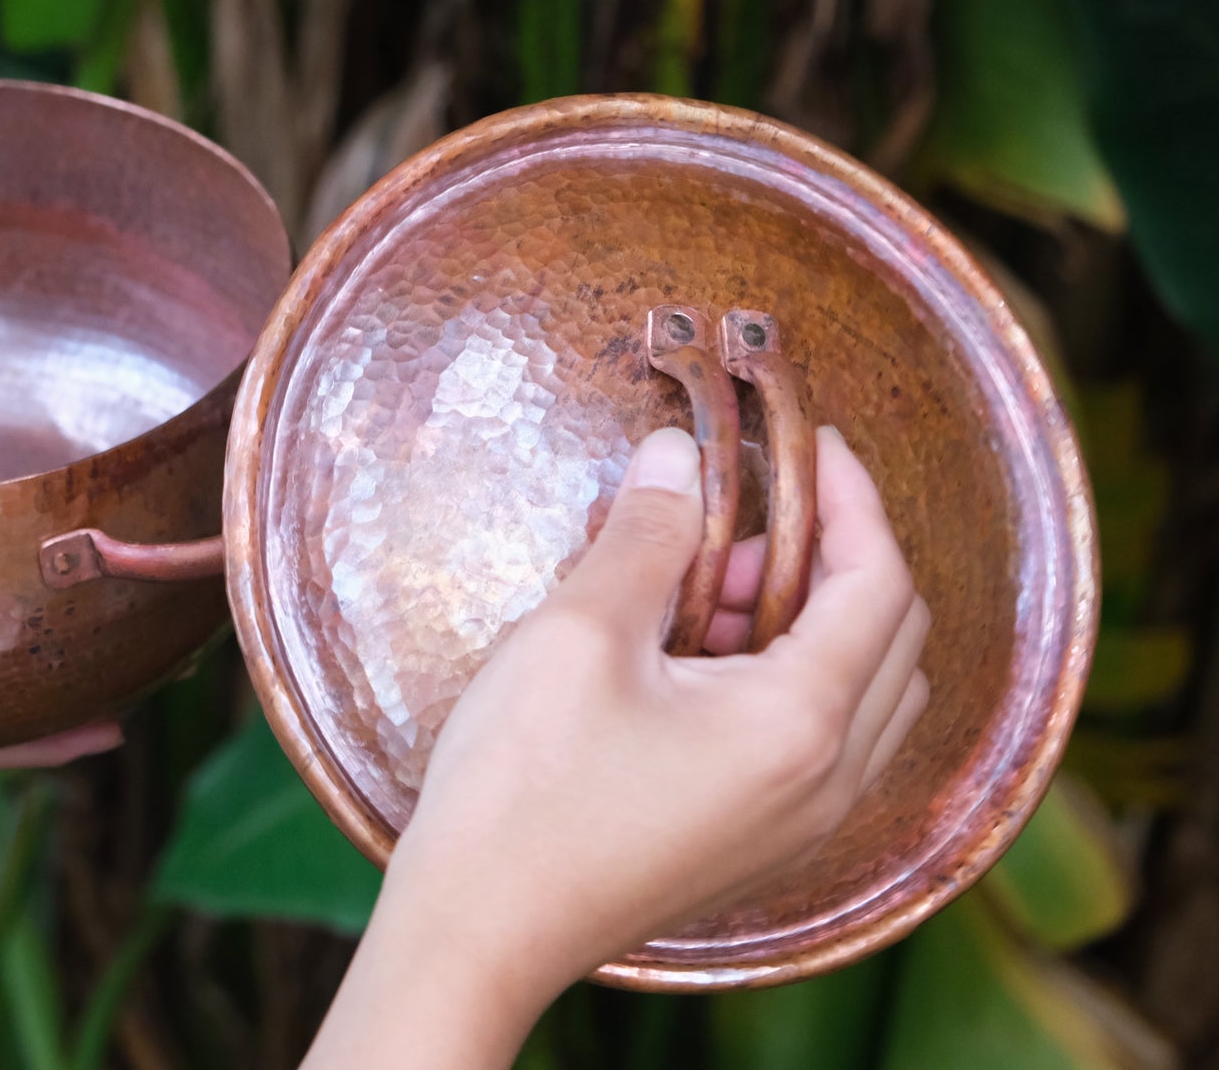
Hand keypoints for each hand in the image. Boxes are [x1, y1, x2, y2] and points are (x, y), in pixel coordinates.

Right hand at [306, 425, 928, 1067]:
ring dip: (806, 619)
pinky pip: (819, 738)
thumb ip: (645, 537)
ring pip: (861, 691)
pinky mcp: (758, 840)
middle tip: (733, 524)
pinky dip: (784, 675)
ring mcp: (798, 821)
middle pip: (891, 637)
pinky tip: (691, 658)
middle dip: (827, 558)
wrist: (480, 928)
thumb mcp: (579, 635)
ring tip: (701, 593)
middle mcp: (826, 782)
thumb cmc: (524, 791)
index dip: (852, 499)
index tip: (810, 444)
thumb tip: (680, 458)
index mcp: (799, 725)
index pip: (881, 584)